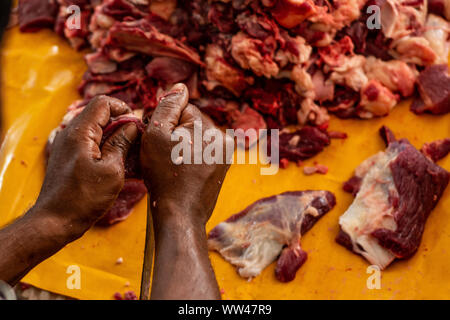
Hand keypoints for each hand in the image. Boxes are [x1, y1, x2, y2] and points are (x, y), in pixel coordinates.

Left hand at [34, 96, 138, 238]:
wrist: (55, 221)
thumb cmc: (84, 198)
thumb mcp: (112, 170)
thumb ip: (122, 144)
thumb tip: (133, 126)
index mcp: (81, 133)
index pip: (103, 104)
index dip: (123, 109)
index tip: (137, 124)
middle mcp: (71, 134)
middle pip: (100, 115)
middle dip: (122, 124)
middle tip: (138, 140)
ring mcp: (68, 145)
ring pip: (96, 129)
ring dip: (115, 137)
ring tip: (131, 153)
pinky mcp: (69, 157)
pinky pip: (91, 143)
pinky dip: (106, 147)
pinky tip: (118, 163)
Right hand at [140, 83, 230, 227]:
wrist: (181, 212)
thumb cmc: (164, 175)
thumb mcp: (156, 134)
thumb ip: (168, 106)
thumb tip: (180, 87)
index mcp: (207, 126)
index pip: (182, 108)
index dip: (165, 122)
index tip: (160, 141)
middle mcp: (221, 137)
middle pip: (191, 122)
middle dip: (177, 133)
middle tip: (165, 155)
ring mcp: (225, 153)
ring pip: (197, 137)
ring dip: (185, 145)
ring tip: (174, 164)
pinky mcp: (223, 167)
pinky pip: (204, 151)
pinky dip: (193, 157)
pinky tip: (184, 171)